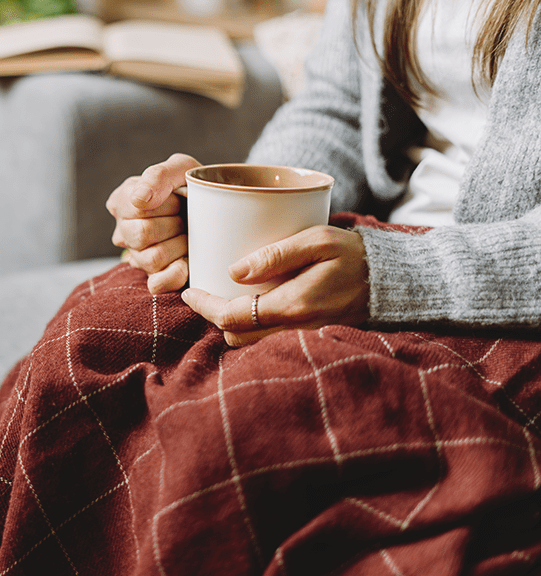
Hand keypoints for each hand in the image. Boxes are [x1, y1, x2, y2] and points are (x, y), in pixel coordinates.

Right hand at [106, 154, 199, 293]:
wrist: (219, 210)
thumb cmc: (195, 188)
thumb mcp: (181, 168)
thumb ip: (158, 176)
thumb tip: (140, 199)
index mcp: (123, 200)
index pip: (136, 207)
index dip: (165, 204)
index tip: (178, 197)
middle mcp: (124, 231)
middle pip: (140, 235)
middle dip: (173, 224)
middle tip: (186, 217)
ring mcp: (138, 257)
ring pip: (151, 259)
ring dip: (179, 246)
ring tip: (189, 235)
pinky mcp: (156, 277)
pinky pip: (157, 284)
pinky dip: (176, 273)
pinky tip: (188, 261)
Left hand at [181, 226, 369, 346]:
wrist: (395, 283)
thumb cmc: (356, 256)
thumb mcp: (317, 241)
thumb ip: (276, 255)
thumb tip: (233, 270)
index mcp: (292, 306)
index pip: (231, 316)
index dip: (204, 305)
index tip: (188, 290)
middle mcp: (293, 328)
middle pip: (234, 335)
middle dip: (214, 315)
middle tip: (203, 289)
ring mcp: (301, 336)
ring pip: (249, 341)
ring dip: (231, 322)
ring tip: (222, 294)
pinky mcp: (306, 335)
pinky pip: (266, 338)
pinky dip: (250, 325)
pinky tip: (249, 302)